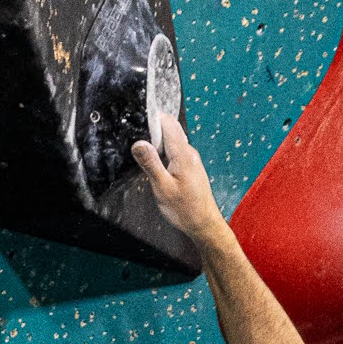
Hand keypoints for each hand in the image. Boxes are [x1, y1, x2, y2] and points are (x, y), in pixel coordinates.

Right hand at [131, 114, 225, 241]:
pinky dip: (164, 154)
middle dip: (153, 132)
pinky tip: (159, 168)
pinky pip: (175, 151)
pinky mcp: (190, 166)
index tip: (138, 125)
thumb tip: (139, 143)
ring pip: (171, 140)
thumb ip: (151, 164)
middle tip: (141, 149)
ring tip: (149, 160)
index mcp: (183, 154)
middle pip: (169, 129)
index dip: (151, 119)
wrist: (205, 225)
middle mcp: (189, 152)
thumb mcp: (163, 188)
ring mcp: (191, 158)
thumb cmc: (186, 210)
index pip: (167, 122)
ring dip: (158, 145)